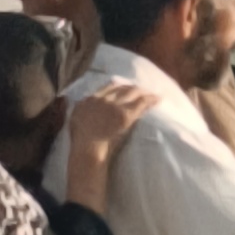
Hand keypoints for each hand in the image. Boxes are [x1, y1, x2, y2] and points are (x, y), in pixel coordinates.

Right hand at [64, 80, 150, 203]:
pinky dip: (150, 100)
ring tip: (152, 95)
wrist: (88, 148)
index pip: (109, 86)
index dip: (120, 86)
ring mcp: (114, 106)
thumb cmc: (81, 140)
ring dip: (143, 92)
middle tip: (142, 91)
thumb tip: (85, 103)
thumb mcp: (76, 118)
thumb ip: (82, 108)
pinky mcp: (125, 114)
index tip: (127, 88)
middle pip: (122, 88)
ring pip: (133, 92)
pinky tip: (158, 99)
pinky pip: (141, 103)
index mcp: (90, 99)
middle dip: (133, 88)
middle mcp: (102, 99)